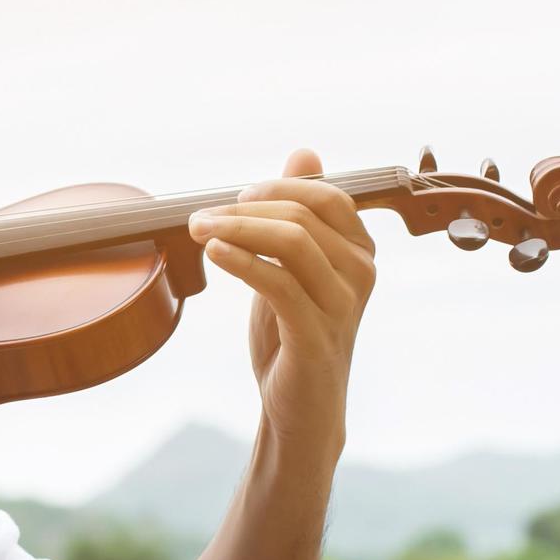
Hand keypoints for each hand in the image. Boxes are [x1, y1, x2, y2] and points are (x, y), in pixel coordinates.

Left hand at [187, 147, 376, 454]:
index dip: (277, 189)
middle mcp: (361, 273)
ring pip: (292, 243)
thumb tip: (304, 152)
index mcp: (360, 252)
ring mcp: (342, 305)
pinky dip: (242, 261)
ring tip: (198, 231)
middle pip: (303, 217)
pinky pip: (279, 284)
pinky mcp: (316, 335)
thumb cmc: (294, 335)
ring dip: (236, 230)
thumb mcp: (294, 267)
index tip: (234, 199)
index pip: (327, 196)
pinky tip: (215, 253)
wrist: (300, 407)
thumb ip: (299, 213)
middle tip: (199, 217)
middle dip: (243, 210)